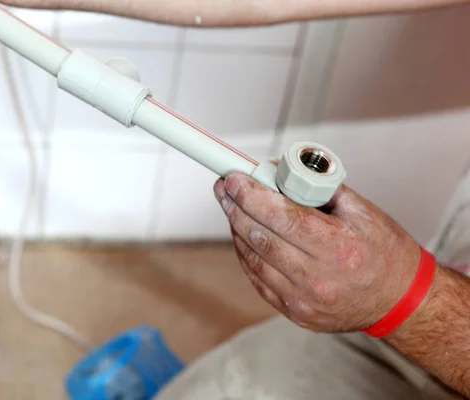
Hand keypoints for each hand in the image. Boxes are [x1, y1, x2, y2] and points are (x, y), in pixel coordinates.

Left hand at [214, 170, 423, 332]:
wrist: (399, 301)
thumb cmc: (385, 254)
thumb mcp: (364, 211)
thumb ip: (321, 189)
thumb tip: (281, 172)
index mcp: (338, 248)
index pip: (281, 217)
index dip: (250, 195)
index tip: (233, 179)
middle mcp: (317, 278)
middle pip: (260, 237)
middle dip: (235, 207)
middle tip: (225, 188)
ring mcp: (302, 300)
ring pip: (253, 258)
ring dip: (237, 229)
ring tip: (233, 208)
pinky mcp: (294, 312)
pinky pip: (257, 279)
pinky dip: (246, 254)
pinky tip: (244, 236)